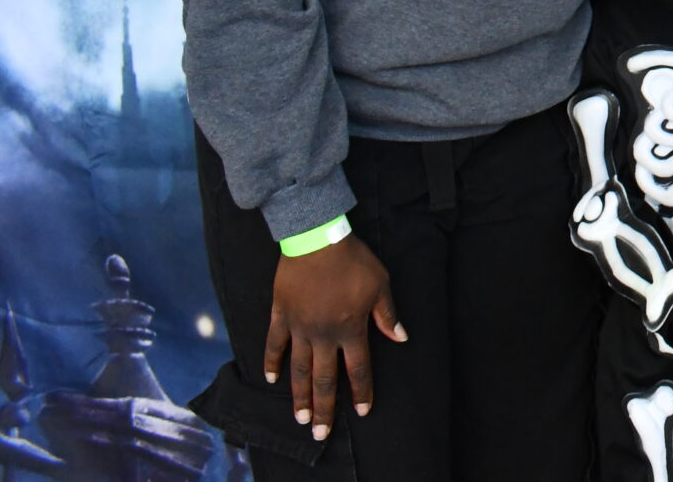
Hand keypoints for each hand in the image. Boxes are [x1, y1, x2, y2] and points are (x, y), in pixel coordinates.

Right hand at [264, 233, 404, 439]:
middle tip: (320, 433)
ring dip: (300, 395)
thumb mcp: (380, 285)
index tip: (362, 411)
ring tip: (300, 417)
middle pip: (325, 379)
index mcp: (351, 329)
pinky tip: (271, 379)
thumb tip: (401, 338)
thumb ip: (387, 315)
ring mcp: (300, 327)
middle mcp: (324, 335)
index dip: (361, 391)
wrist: (317, 240)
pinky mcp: (281, 316)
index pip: (358, 369)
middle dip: (325, 408)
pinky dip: (272, 362)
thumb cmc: (353, 261)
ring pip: (299, 369)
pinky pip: (274, 344)